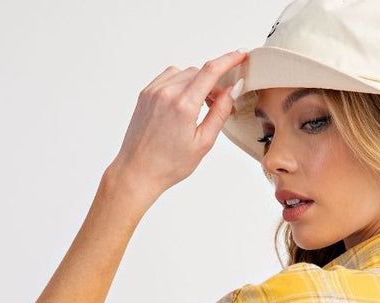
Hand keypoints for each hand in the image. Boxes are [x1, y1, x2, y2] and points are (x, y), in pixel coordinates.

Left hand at [107, 50, 246, 204]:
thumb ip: (220, 113)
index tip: (241, 55)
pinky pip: (169, 77)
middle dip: (213, 83)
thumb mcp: (203, 143)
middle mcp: (167, 93)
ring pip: (184, 73)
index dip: (229, 60)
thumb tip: (232, 91)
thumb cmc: (169, 164)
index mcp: (183, 105)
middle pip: (199, 72)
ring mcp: (154, 91)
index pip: (211, 71)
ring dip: (197, 83)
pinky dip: (181, 83)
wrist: (138, 171)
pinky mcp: (146, 93)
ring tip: (200, 106)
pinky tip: (184, 103)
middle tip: (220, 103)